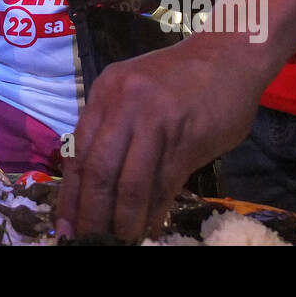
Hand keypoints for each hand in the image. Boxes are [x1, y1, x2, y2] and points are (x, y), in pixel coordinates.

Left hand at [56, 38, 262, 240]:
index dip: (71, 195)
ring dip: (125, 221)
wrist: (230, 54)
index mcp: (105, 92)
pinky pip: (164, 184)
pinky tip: (150, 229)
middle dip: (92, 214)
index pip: (78, 152)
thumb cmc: (180, 77)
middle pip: (99, 170)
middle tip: (89, 242)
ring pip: (131, 183)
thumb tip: (96, 181)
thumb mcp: (134, 88)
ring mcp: (156, 120)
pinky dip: (154, 212)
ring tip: (121, 242)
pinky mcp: (187, 137)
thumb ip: (114, 125)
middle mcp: (124, 104)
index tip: (65, 226)